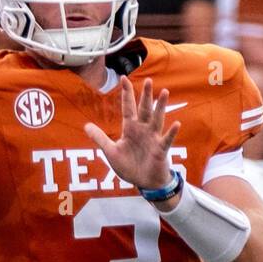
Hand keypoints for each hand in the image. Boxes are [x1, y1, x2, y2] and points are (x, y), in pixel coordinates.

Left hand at [83, 77, 181, 192]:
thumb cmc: (129, 166)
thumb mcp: (111, 152)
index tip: (124, 78)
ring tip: (164, 92)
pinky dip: (171, 132)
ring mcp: (153, 138)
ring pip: (157, 119)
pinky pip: (166, 140)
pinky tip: (176, 123)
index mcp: (131, 129)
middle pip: (144, 109)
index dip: (126, 94)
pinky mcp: (161, 150)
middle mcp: (143, 130)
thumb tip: (86, 126)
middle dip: (146, 96)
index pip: (128, 108)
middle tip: (149, 80)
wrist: (144, 182)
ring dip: (160, 107)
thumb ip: (100, 138)